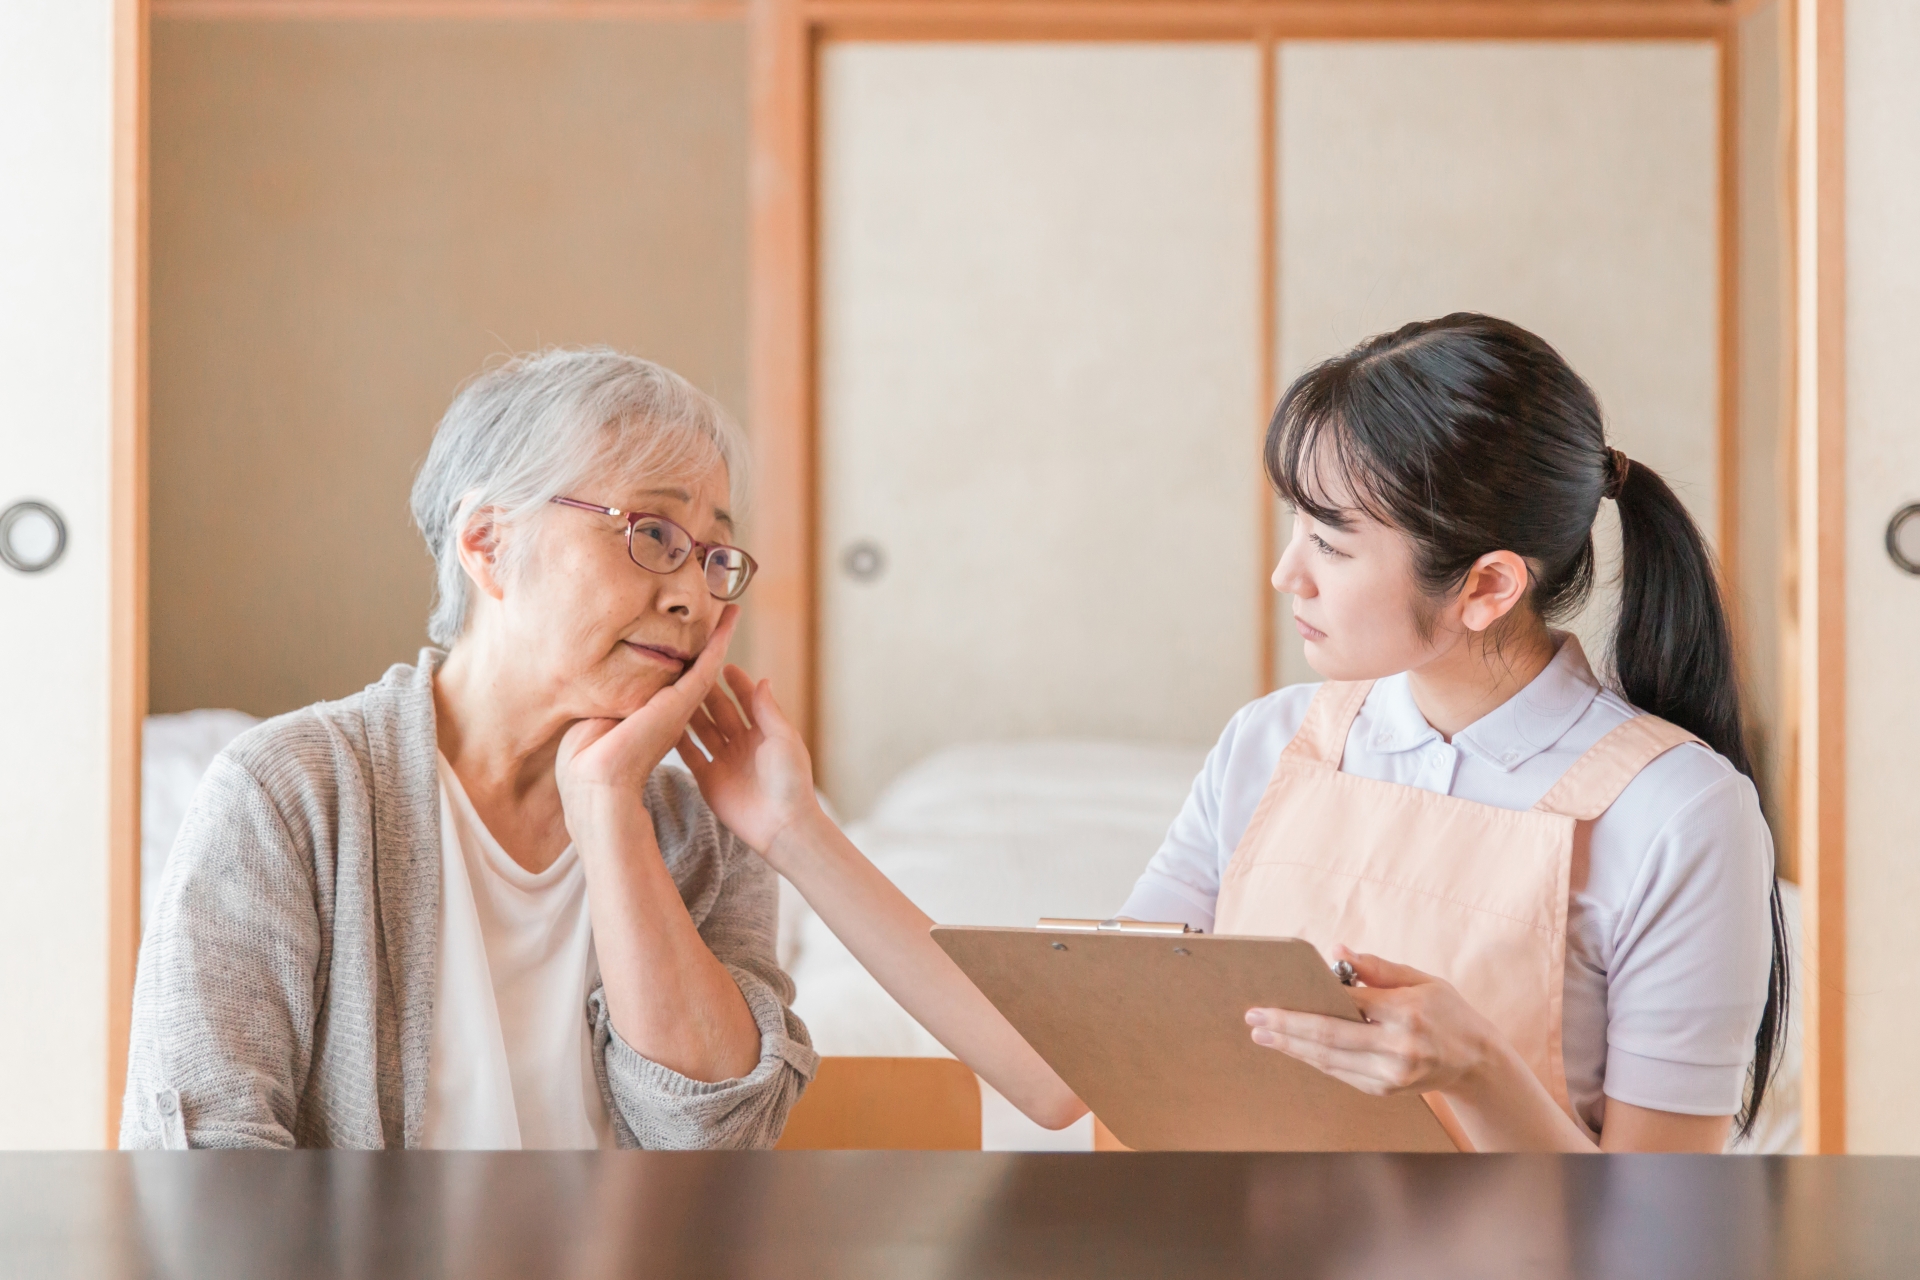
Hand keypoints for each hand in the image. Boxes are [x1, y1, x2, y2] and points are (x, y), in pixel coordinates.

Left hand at [555, 607, 738, 829]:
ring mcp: (678, 707)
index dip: (681, 656)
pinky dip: (719, 640)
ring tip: (730, 611)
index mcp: (650, 715)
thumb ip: (609, 695)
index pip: (670, 679)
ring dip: (719, 635)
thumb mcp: (594, 716)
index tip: (685, 635)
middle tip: (722, 614)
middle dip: (707, 640)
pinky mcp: (681, 703)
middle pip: (693, 668)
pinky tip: (727, 619)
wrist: (594, 782)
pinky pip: (706, 664)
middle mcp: (669, 710)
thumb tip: (602, 673)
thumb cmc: (585, 759)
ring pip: (705, 663)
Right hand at [676, 666, 824, 857]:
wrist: (781, 825)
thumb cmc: (790, 781)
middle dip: (706, 692)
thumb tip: (762, 679)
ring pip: (703, 730)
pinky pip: (691, 756)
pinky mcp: (710, 780)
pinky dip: (678, 741)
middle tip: (687, 671)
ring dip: (689, 713)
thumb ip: (768, 710)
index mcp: (765, 732)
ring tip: (671, 691)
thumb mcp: (783, 739)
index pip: (747, 700)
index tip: (721, 662)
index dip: (736, 682)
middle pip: (721, 712)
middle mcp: (743, 744)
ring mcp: (725, 761)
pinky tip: (663, 724)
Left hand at [1244, 947, 1500, 1096]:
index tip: (1274, 998)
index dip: (1308, 1003)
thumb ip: (1377, 967)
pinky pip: (1340, 1073)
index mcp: (1408, 1013)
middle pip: (1331, 1037)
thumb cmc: (1448, 1013)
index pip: (1348, 1005)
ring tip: (1263, 1035)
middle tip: (1254, 1020)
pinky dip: (1315, 1059)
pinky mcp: (1384, 1090)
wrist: (1476, 1062)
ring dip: (1293, 1047)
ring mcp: (1391, 1074)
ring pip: (1331, 1060)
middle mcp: (1398, 1048)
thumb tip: (1335, 952)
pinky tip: (1293, 1047)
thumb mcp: (1422, 980)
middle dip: (1287, 1028)